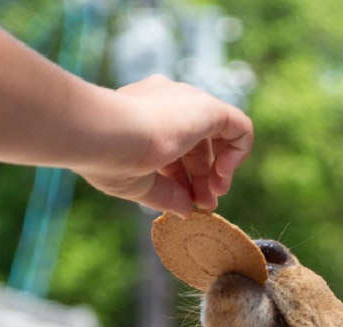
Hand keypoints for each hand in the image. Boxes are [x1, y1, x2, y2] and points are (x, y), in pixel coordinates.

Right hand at [75, 76, 253, 215]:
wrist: (103, 133)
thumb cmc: (107, 158)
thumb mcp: (137, 182)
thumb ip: (165, 194)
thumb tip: (185, 210)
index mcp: (140, 114)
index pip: (170, 146)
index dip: (182, 177)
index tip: (185, 201)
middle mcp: (165, 101)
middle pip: (195, 142)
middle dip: (201, 178)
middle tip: (203, 205)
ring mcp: (186, 101)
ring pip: (217, 134)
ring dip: (219, 170)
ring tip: (212, 196)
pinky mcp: (208, 107)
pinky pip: (239, 126)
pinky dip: (238, 153)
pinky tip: (222, 175)